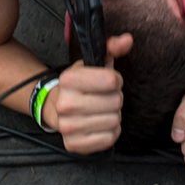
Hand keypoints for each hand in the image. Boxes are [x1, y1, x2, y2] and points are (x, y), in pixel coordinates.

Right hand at [53, 33, 132, 154]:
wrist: (57, 107)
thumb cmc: (81, 84)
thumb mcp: (94, 62)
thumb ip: (112, 47)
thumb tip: (128, 39)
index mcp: (69, 79)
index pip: (112, 81)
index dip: (115, 80)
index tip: (108, 81)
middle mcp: (65, 104)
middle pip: (115, 102)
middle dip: (115, 98)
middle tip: (104, 97)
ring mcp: (68, 127)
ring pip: (114, 121)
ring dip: (113, 115)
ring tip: (101, 110)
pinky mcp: (74, 145)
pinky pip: (109, 139)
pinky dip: (110, 132)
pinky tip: (100, 124)